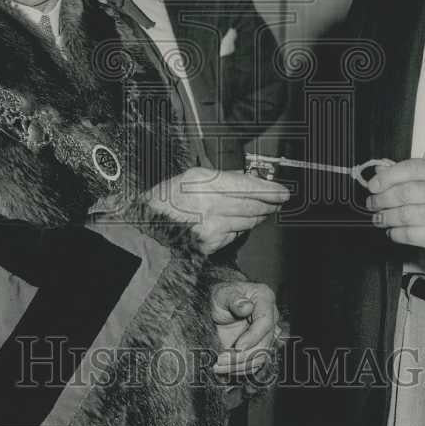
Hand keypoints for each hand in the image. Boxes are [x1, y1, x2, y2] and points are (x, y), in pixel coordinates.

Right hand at [144, 168, 288, 254]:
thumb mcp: (188, 179)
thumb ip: (218, 179)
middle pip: (251, 205)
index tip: (282, 191)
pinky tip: (237, 223)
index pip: (247, 186)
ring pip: (246, 222)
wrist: (142, 231)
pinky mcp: (209, 245)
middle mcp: (209, 204)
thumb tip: (245, 181)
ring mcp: (210, 227)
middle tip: (278, 201)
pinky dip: (238, 229)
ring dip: (256, 216)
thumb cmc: (160, 204)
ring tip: (262, 211)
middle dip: (267, 204)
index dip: (269, 190)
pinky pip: (233, 235)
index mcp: (203, 182)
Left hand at [211, 281, 280, 375]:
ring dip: (239, 366)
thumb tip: (246, 307)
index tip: (238, 346)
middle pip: (265, 343)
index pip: (266, 322)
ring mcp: (265, 334)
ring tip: (219, 366)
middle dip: (243, 356)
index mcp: (265, 299)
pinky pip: (254, 364)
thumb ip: (234, 299)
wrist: (218, 306)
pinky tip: (223, 370)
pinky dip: (239, 370)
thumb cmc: (222, 295)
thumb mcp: (223, 293)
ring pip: (261, 357)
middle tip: (221, 360)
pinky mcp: (258, 347)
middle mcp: (270, 318)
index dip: (253, 337)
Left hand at [366, 158, 424, 262]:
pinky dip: (396, 233)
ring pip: (405, 216)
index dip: (387, 177)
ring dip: (386, 218)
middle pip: (405, 193)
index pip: (411, 169)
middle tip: (373, 204)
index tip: (372, 185)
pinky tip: (393, 230)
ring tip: (379, 218)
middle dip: (382, 199)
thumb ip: (405, 174)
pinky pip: (410, 234)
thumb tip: (379, 172)